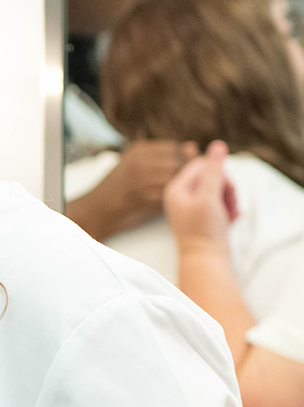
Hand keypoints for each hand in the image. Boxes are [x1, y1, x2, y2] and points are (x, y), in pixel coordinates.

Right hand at [68, 139, 198, 238]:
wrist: (96, 208)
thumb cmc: (120, 188)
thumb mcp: (137, 164)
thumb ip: (164, 156)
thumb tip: (193, 146)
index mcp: (139, 149)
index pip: (176, 149)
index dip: (187, 161)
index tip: (191, 173)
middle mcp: (140, 159)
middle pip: (180, 162)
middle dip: (190, 174)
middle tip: (194, 186)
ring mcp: (140, 177)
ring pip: (178, 178)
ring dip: (185, 188)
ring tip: (186, 195)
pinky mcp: (143, 195)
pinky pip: (171, 194)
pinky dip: (176, 199)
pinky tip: (175, 204)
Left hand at [163, 140, 236, 254]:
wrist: (206, 261)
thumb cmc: (204, 231)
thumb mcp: (210, 197)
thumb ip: (213, 171)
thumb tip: (217, 145)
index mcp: (175, 187)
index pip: (200, 164)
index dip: (218, 173)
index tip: (223, 189)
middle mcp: (180, 195)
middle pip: (210, 176)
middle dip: (225, 188)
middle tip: (228, 203)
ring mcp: (191, 205)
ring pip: (217, 189)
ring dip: (229, 199)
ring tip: (230, 213)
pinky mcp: (201, 216)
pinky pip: (219, 203)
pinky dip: (228, 209)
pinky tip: (230, 219)